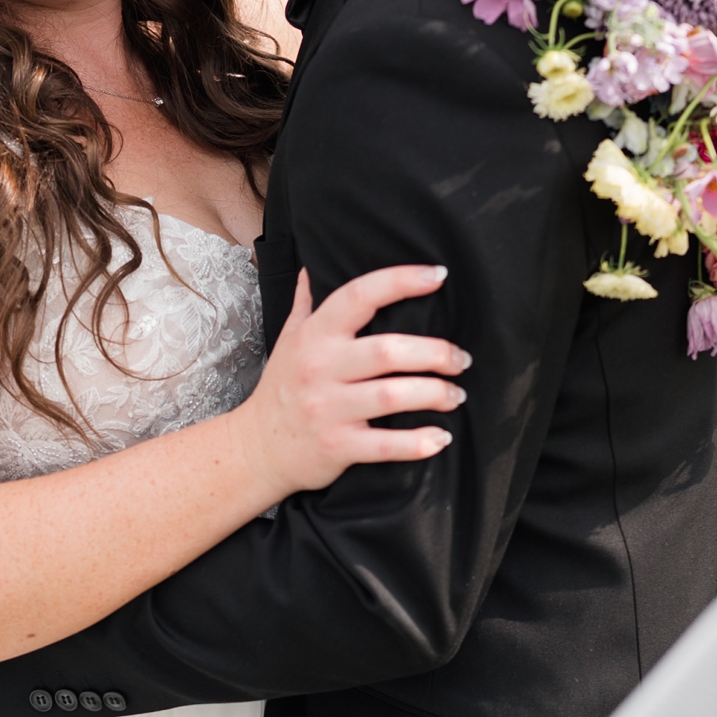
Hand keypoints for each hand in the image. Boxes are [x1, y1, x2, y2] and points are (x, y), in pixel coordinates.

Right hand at [236, 265, 470, 497]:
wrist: (257, 449)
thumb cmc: (281, 390)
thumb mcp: (288, 340)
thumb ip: (306, 304)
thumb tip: (313, 267)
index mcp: (314, 336)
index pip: (359, 296)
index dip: (401, 281)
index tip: (438, 276)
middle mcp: (320, 368)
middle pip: (388, 351)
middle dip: (435, 353)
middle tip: (460, 360)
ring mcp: (328, 409)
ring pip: (394, 396)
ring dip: (435, 394)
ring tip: (455, 395)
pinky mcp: (337, 446)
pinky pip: (386, 445)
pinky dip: (418, 442)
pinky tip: (440, 437)